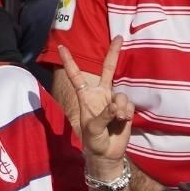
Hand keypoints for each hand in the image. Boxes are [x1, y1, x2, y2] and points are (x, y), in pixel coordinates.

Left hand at [60, 39, 133, 165]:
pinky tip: (123, 122)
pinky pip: (129, 105)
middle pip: (108, 69)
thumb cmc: (93, 140)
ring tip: (116, 120)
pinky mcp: (125, 108)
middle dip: (114, 53)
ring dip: (120, 108)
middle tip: (120, 37)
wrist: (107, 153)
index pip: (76, 76)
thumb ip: (103, 115)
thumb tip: (116, 107)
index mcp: (86, 96)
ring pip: (121, 95)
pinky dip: (127, 113)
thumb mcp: (92, 129)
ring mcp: (114, 100)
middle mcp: (101, 94)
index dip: (69, 61)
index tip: (60, 47)